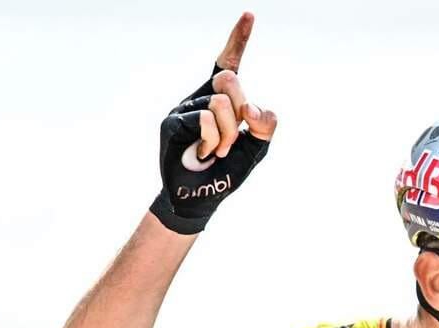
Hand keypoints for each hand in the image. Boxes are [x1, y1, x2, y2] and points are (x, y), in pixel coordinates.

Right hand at [148, 12, 278, 234]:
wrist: (199, 198)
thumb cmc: (228, 171)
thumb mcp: (257, 148)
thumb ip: (266, 125)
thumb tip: (252, 110)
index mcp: (223, 98)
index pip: (229, 62)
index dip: (238, 39)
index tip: (249, 15)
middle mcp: (202, 96)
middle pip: (229, 79)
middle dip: (241, 109)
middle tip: (235, 136)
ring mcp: (185, 107)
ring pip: (220, 104)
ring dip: (227, 135)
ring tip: (217, 151)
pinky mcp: (172, 122)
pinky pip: (204, 120)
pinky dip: (212, 141)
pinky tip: (203, 154)